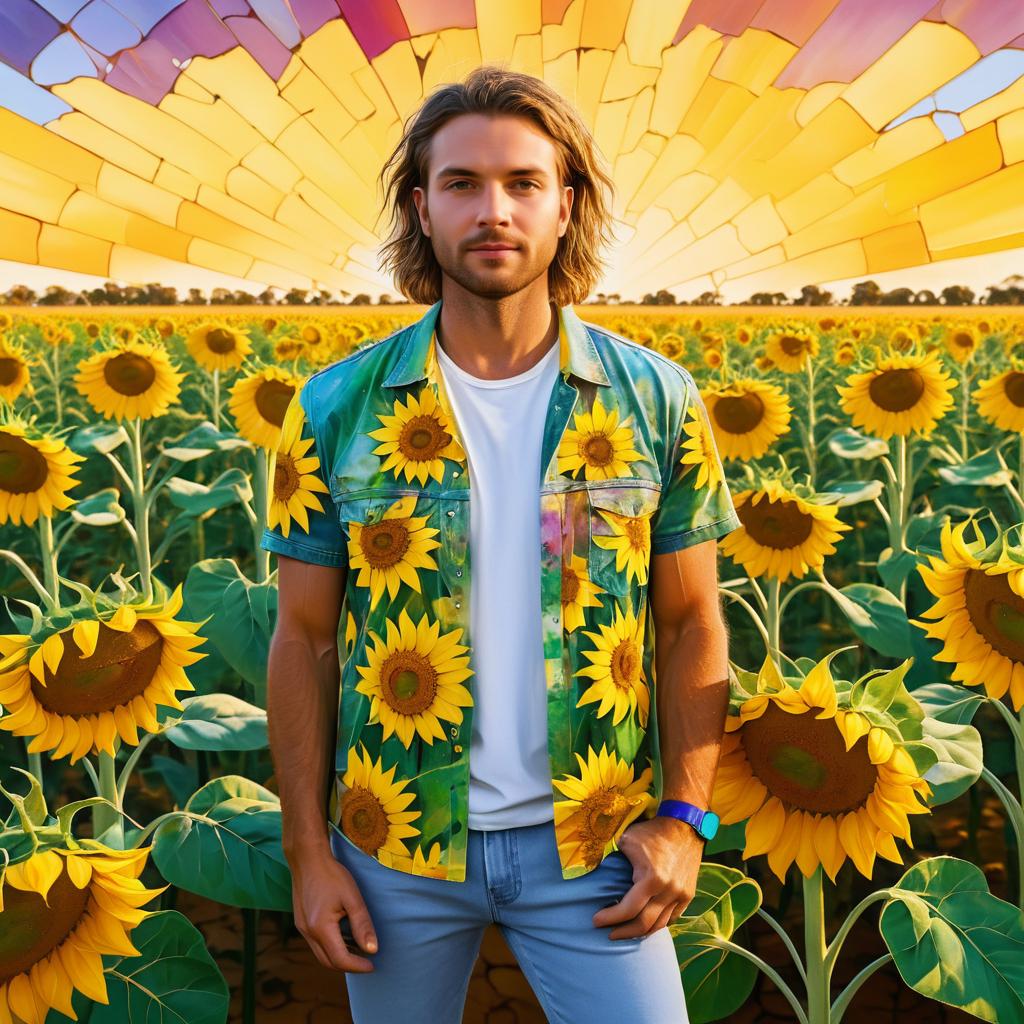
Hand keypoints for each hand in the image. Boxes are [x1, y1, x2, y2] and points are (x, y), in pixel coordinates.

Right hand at [289, 847, 378, 971]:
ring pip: (320, 954)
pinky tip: (343, 937)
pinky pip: (315, 943)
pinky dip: (330, 947)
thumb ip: (362, 925)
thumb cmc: (332, 874)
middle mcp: (307, 932)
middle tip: (367, 962)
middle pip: (328, 962)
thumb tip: (372, 949)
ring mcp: (301, 927)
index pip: (340, 959)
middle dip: (348, 966)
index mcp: (320, 928)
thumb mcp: (352, 898)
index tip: (373, 965)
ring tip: (358, 950)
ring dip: (338, 957)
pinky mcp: (300, 921)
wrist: (307, 858)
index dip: (358, 966)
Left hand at [592, 816, 701, 939]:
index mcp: (652, 878)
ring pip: (659, 925)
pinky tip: (643, 924)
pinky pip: (671, 919)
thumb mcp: (626, 841)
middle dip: (623, 932)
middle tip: (608, 933)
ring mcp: (681, 895)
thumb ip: (612, 860)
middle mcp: (669, 891)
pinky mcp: (688, 895)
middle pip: (644, 924)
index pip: (628, 909)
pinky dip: (656, 924)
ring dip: (639, 932)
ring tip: (624, 932)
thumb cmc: (650, 832)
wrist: (684, 826)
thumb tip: (594, 873)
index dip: (610, 918)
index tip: (596, 921)